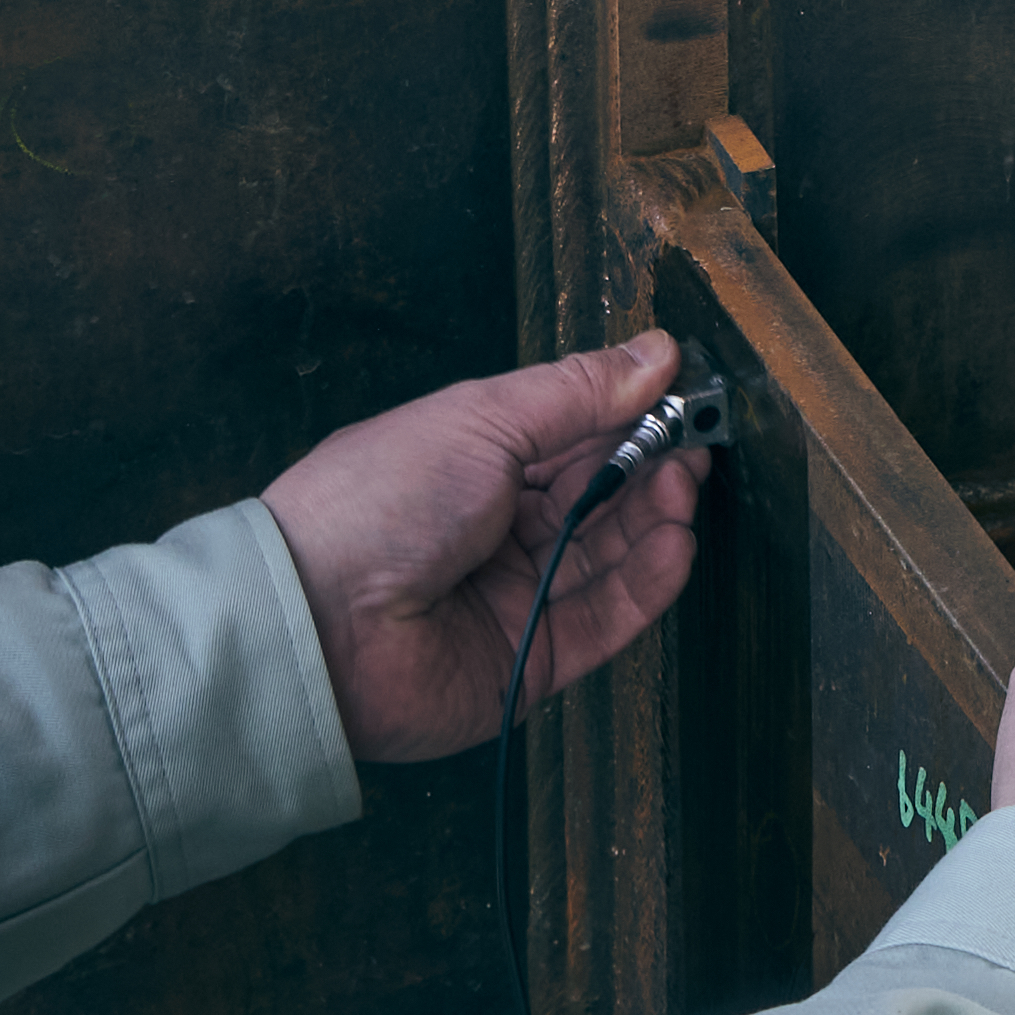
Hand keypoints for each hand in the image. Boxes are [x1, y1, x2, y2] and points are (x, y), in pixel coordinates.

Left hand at [264, 331, 707, 765]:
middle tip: (697, 440)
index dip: (629, 415)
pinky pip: (605, 620)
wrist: (317, 624)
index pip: (573, 435)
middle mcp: (499, 528)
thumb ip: (575, 392)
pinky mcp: (533, 662)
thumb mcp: (479, 420)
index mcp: (476, 461)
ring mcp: (517, 596)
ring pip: (610, 557)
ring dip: (655, 518)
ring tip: (685, 484)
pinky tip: (676, 543)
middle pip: (598, 496)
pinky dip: (647, 582)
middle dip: (650, 465)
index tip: (685, 395)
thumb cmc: (381, 500)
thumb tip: (656, 351)